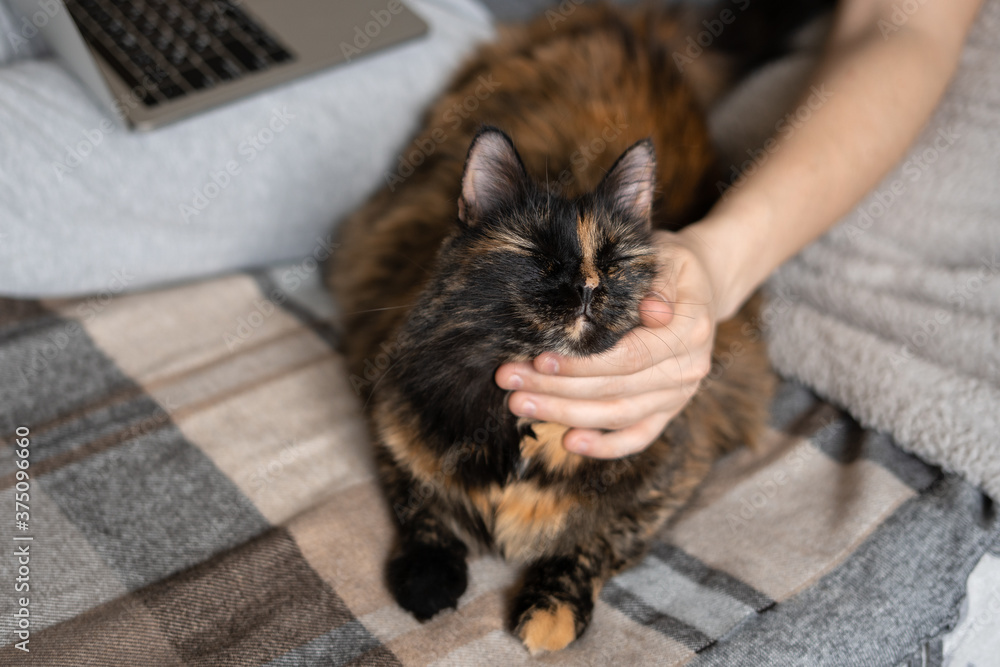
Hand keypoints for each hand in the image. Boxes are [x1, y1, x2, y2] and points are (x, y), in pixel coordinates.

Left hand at [495, 229, 720, 458]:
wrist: (702, 287)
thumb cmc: (672, 266)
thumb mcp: (668, 258)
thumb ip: (659, 283)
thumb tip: (653, 311)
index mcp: (689, 331)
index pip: (628, 357)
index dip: (582, 363)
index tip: (539, 358)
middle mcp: (688, 369)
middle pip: (615, 390)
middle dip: (557, 389)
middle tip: (510, 381)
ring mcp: (678, 395)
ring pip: (617, 415)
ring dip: (566, 414)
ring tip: (520, 404)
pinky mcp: (668, 411)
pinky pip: (638, 436)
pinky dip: (604, 446)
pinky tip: (568, 442)